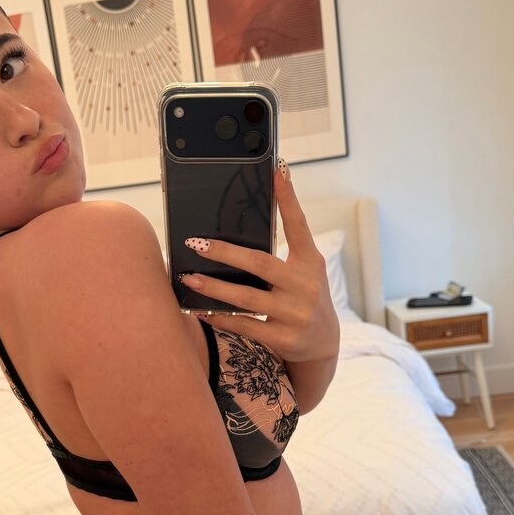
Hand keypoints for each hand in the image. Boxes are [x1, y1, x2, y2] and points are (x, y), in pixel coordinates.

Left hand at [178, 158, 339, 363]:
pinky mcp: (284, 338)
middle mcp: (305, 285)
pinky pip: (245, 325)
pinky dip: (221, 316)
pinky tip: (202, 310)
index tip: (277, 170)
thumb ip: (281, 254)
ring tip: (189, 278)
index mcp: (310, 262)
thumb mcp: (303, 272)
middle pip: (260, 263)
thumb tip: (235, 233)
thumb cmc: (304, 298)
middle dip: (224, 252)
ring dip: (214, 287)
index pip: (298, 225)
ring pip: (246, 297)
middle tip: (196, 244)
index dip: (288, 198)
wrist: (323, 344)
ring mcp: (296, 313)